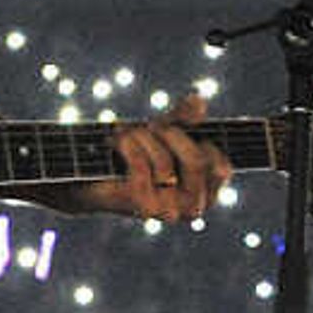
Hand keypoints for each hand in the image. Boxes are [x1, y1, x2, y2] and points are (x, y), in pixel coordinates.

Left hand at [86, 89, 232, 221]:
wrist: (92, 178)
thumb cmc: (134, 154)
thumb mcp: (163, 132)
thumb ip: (183, 118)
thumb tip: (198, 101)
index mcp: (208, 192)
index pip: (220, 164)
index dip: (199, 139)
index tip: (175, 128)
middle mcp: (195, 207)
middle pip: (197, 162)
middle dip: (170, 134)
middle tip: (151, 125)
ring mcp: (171, 211)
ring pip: (165, 164)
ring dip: (142, 138)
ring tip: (127, 134)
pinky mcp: (145, 209)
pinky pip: (142, 168)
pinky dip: (128, 146)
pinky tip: (117, 142)